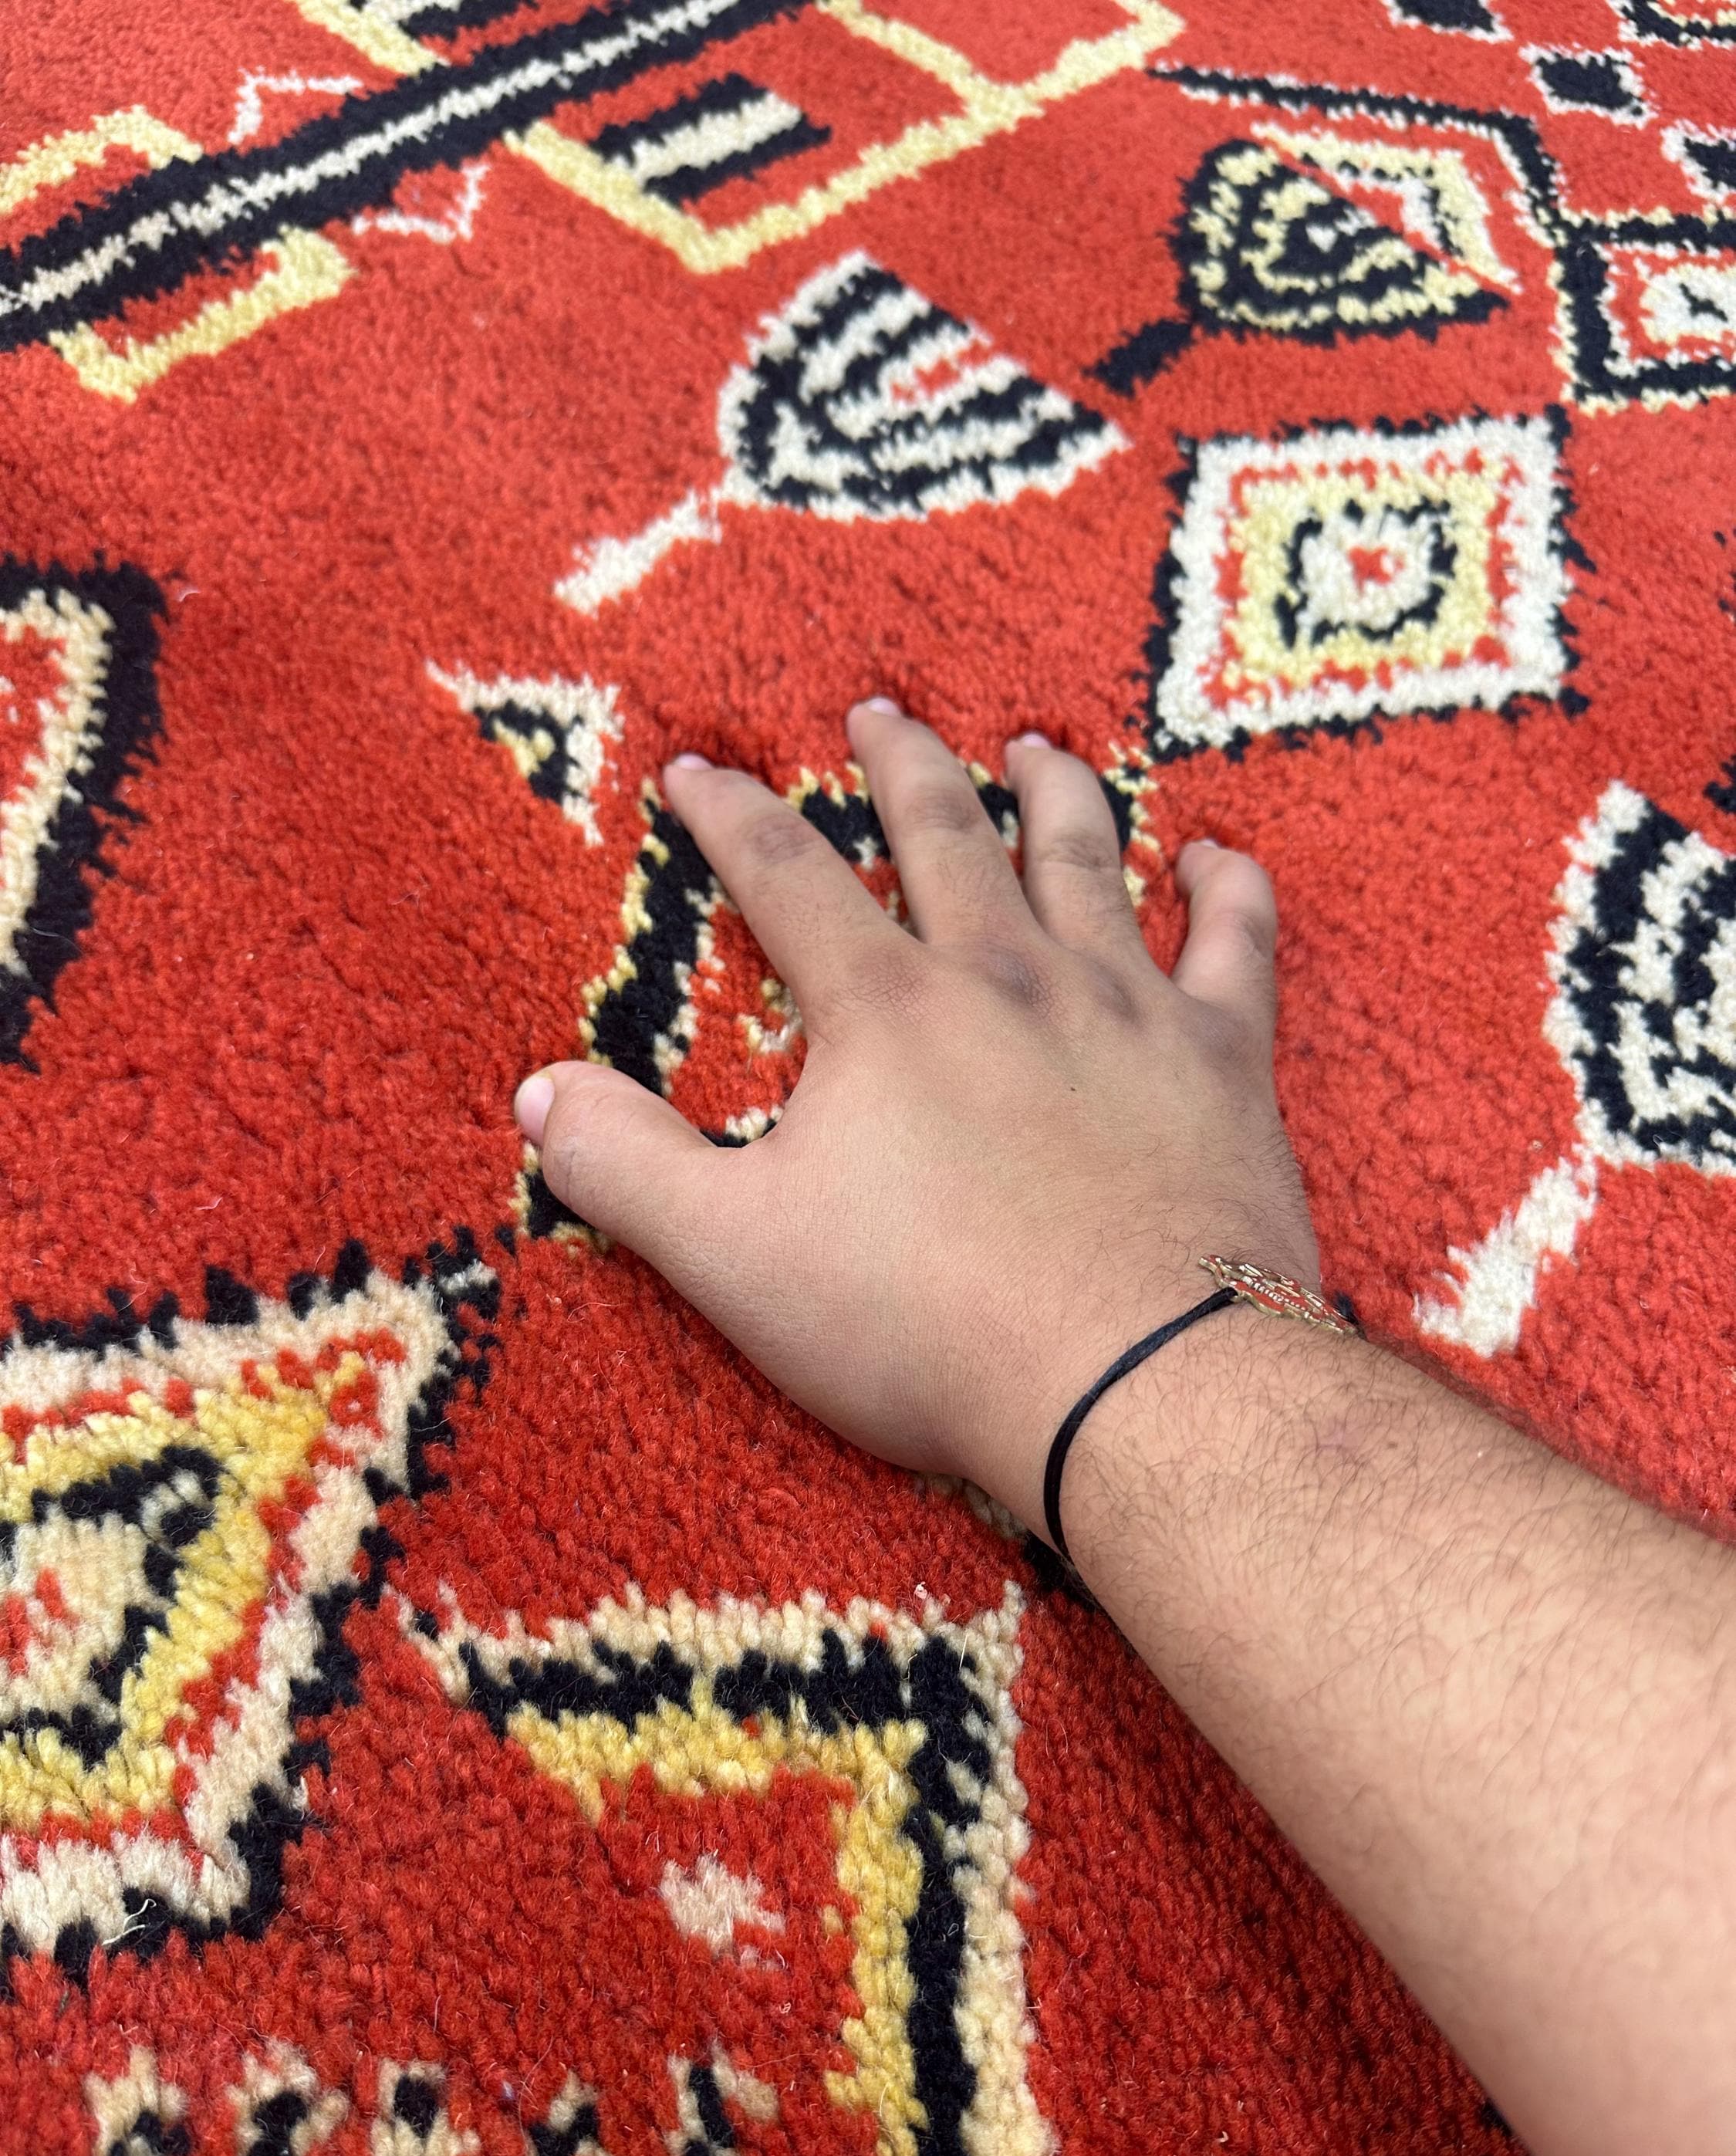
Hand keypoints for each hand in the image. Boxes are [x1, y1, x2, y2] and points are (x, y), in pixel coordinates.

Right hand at [515, 702, 1316, 1533]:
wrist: (1136, 1381)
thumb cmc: (926, 1325)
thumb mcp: (734, 1257)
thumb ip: (626, 1168)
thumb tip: (538, 1094)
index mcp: (885, 1011)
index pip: (788, 878)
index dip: (732, 817)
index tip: (697, 768)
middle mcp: (1006, 975)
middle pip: (943, 833)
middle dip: (899, 765)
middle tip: (877, 711)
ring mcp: (1125, 1007)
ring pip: (1085, 859)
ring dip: (1053, 793)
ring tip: (1033, 747)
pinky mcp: (1221, 1062)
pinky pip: (1237, 943)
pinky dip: (1230, 888)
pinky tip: (1217, 856)